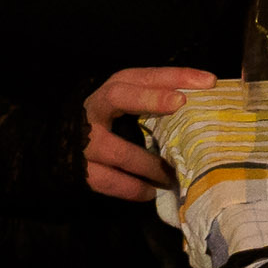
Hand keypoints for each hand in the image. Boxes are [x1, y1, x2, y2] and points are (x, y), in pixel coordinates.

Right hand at [85, 67, 211, 200]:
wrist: (60, 150)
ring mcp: (83, 142)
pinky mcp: (79, 170)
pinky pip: (109, 181)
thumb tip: (205, 108)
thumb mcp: (126, 108)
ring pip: (118, 150)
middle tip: (180, 103)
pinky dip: (134, 188)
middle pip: (118, 96)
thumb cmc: (107, 127)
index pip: (142, 76)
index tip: (207, 81)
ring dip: (150, 164)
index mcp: (111, 91)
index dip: (174, 75)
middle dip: (150, 98)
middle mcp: (94, 110)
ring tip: (175, 174)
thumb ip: (155, 105)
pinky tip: (152, 192)